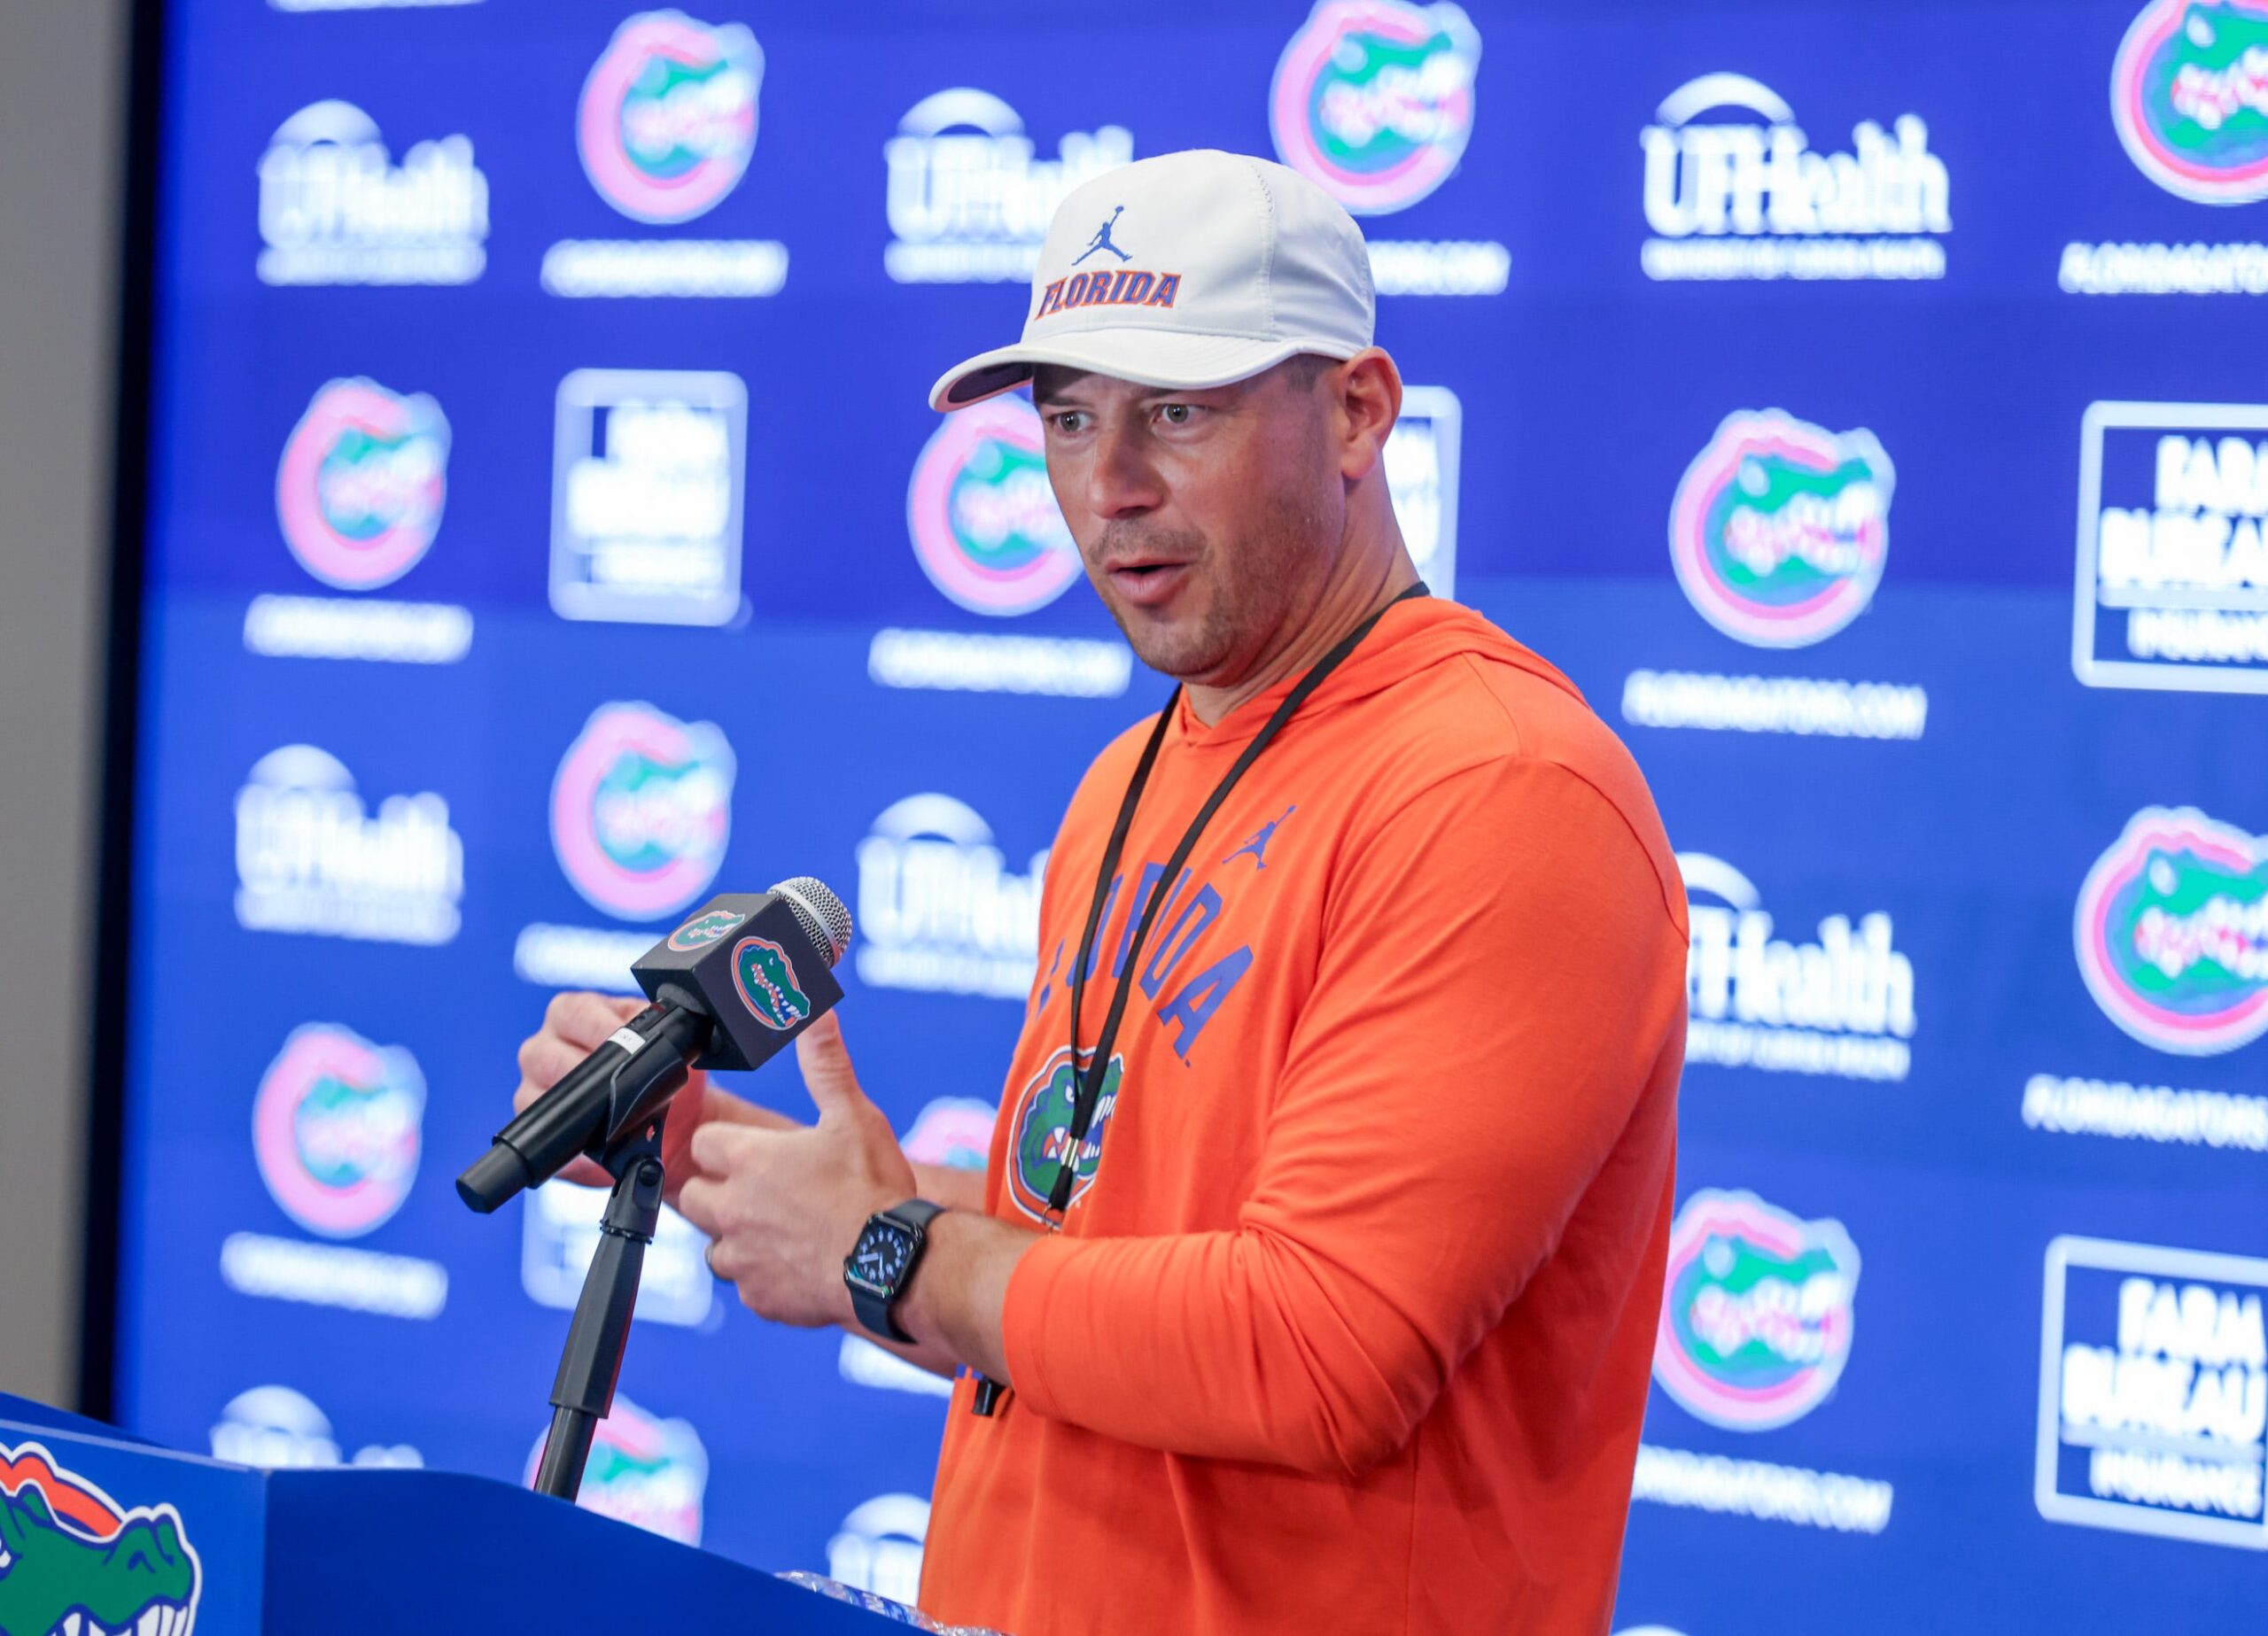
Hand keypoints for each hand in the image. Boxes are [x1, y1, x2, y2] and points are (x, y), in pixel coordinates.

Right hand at [513, 991, 805, 1205]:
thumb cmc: (675, 1070)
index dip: (592, 1025)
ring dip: (573, 1113)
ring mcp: (541, 1091)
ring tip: (611, 1120)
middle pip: (542, 1053)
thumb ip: (670, 1025)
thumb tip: (693, 1017)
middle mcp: (551, 1047)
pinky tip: (602, 1160)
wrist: (681, 1120)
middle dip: (580, 1069)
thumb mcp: (675, 1040)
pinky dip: (576, 1158)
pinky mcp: (548, 1133)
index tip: (619, 1040)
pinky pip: (548, 1146)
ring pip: (534, 1098)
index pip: (570, 1011)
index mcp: (577, 1015)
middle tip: (613, 1083)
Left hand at [676, 1013, 916, 1328]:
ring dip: (737, 1235)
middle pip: (694, 1194)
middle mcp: (732, 1208)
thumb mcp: (853, 1115)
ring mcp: (741, 1257)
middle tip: (764, 1189)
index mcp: (749, 1160)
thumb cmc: (873, 1189)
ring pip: (713, 1244)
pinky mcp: (758, 1297)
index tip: (752, 1151)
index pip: (705, 1144)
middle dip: (720, 1189)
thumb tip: (816, 1014)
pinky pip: (744, 1284)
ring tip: (781, 1228)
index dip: (727, 1146)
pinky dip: (762, 1275)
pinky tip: (797, 1264)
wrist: (892, 1265)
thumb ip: (826, 1064)